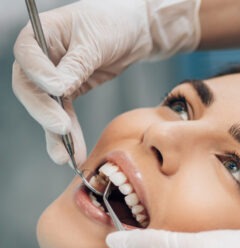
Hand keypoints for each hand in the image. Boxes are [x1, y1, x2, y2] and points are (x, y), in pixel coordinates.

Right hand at [12, 0, 199, 164]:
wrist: (134, 30)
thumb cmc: (113, 22)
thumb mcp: (96, 39)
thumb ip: (77, 63)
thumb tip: (59, 88)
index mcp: (39, 33)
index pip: (28, 55)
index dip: (40, 74)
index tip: (59, 89)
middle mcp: (40, 56)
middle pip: (30, 87)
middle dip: (44, 110)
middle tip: (61, 128)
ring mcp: (52, 76)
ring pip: (46, 107)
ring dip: (55, 133)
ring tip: (65, 156)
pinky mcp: (69, 91)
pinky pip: (64, 115)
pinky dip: (70, 134)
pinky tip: (74, 152)